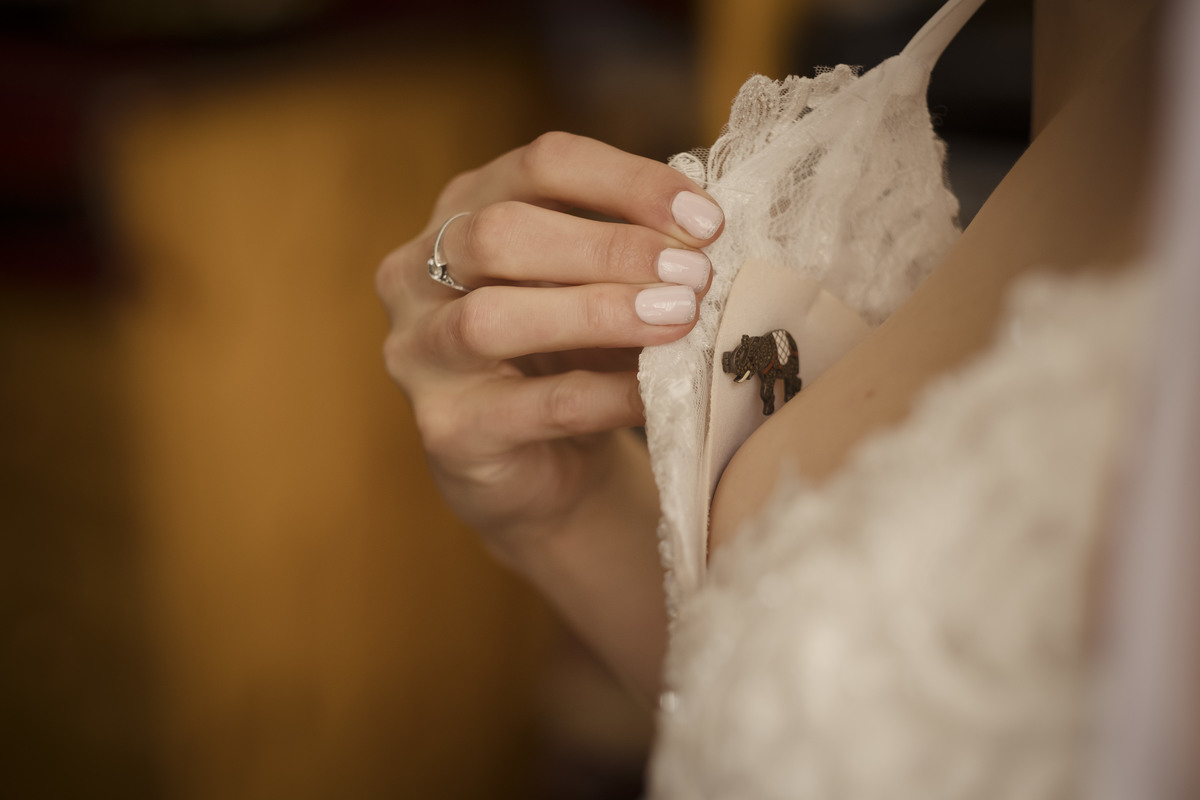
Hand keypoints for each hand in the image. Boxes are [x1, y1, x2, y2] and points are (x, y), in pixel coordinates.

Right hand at [375, 132, 723, 560]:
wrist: (540, 468)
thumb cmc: (571, 356)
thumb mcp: (596, 285)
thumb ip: (631, 249)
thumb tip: (706, 230)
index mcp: (464, 209)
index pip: (541, 165)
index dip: (627, 182)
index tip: (706, 219)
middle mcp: (418, 272)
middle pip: (501, 231)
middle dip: (610, 247)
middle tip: (695, 273)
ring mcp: (419, 352)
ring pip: (493, 318)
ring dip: (599, 313)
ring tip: (679, 318)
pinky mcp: (446, 428)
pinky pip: (533, 406)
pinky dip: (607, 394)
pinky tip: (657, 390)